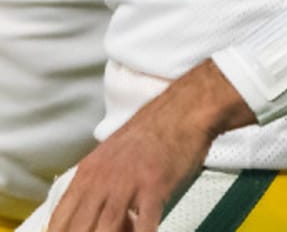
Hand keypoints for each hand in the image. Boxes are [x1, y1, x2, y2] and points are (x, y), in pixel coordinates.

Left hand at [45, 60, 252, 231]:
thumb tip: (92, 219)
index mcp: (88, 172)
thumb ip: (97, 186)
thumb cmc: (153, 131)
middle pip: (79, 229)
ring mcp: (128, 185)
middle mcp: (103, 180)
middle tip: (107, 230)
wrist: (186, 109)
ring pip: (107, 230)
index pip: (60, 220)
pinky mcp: (155, 188)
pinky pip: (144, 227)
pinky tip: (147, 231)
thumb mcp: (112, 154)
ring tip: (127, 230)